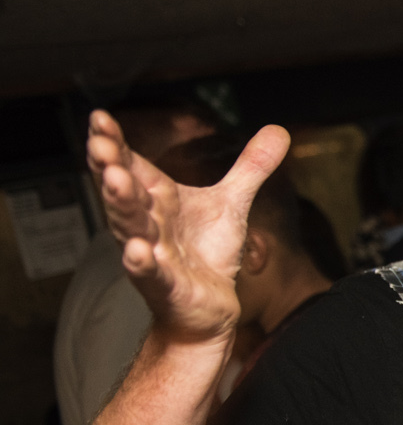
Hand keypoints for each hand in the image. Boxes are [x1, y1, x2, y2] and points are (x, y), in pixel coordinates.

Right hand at [87, 109, 289, 342]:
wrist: (211, 307)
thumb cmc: (207, 252)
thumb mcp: (232, 203)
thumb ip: (250, 167)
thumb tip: (280, 130)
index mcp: (157, 198)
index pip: (130, 165)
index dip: (113, 143)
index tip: (99, 117)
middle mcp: (148, 223)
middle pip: (124, 192)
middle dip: (110, 167)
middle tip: (99, 144)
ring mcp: (153, 254)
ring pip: (131, 228)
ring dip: (121, 205)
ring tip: (114, 179)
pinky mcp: (166, 285)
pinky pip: (150, 273)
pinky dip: (142, 262)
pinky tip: (138, 251)